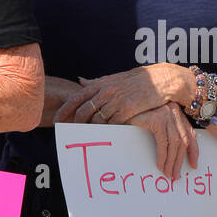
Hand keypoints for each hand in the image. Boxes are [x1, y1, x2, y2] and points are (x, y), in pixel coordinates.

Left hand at [54, 65, 184, 125]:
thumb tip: (80, 80)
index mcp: (100, 84)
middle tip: (71, 135)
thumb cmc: (135, 80)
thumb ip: (96, 82)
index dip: (64, 110)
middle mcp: (106, 92)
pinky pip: (113, 124)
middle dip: (75, 124)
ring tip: (90, 138)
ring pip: (97, 120)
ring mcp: (116, 101)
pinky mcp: (127, 110)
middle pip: (83, 111)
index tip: (56, 121)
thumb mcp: (113, 78)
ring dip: (93, 130)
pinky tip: (108, 136)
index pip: (76, 97)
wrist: (159, 80)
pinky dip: (109, 131)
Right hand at [128, 103, 197, 179]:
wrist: (122, 107)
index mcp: (176, 112)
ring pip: (174, 143)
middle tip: (176, 175)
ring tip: (168, 173)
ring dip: (171, 162)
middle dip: (180, 161)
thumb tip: (176, 157)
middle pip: (183, 140)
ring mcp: (166, 113)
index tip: (193, 165)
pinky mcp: (156, 118)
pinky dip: (162, 156)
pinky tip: (160, 164)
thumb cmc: (138, 116)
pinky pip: (163, 142)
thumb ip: (168, 133)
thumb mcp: (157, 123)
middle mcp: (174, 111)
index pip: (190, 134)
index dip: (194, 151)